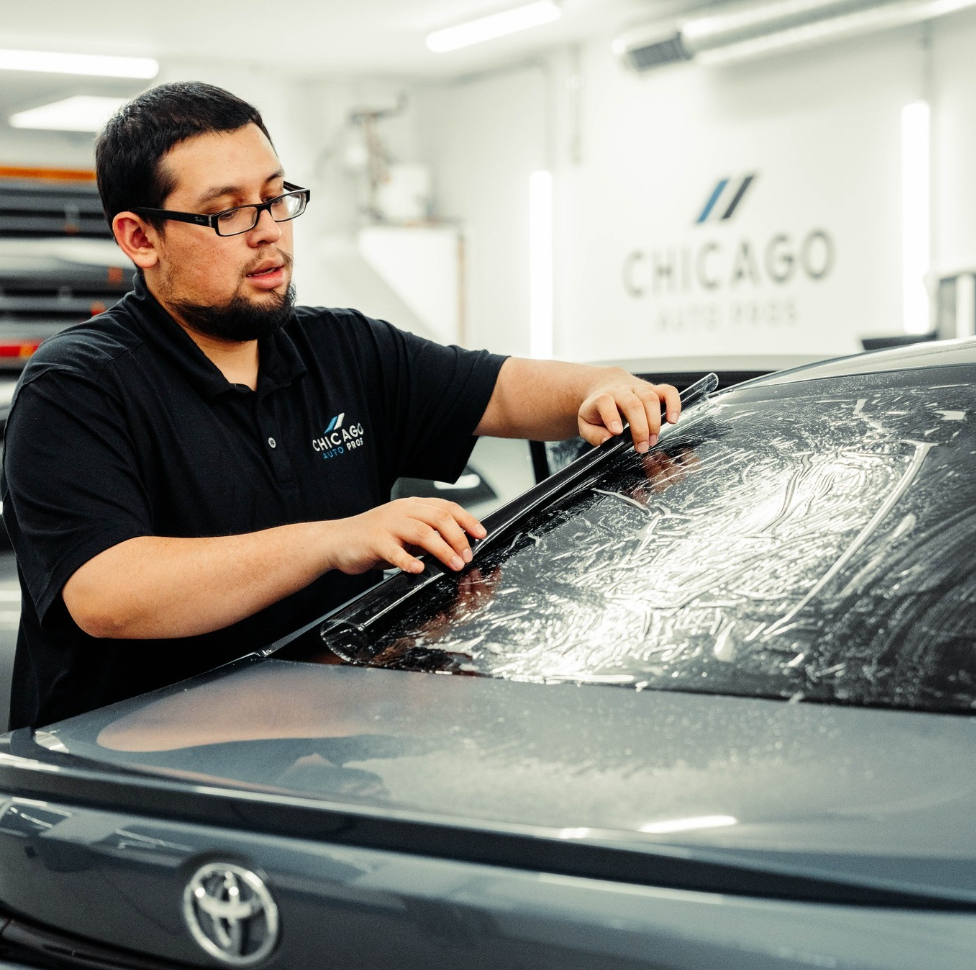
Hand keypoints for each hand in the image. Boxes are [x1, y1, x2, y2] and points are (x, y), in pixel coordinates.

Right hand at [328, 498, 486, 575]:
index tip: (480, 534)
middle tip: (467, 556)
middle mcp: (402, 510)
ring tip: (454, 564)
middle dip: (458, 538)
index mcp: (412, 506)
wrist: (337, 540)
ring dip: (442, 550)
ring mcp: (388, 524)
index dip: (467, 520)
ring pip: (422, 532)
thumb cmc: (373, 537)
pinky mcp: (374, 541)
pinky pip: (395, 551)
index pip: (447, 507)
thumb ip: (426, 534)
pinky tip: (418, 569)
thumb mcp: (404, 531)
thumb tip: (456, 546)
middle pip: (439, 518)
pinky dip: (408, 561)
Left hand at [578, 373, 680, 452]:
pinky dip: (674, 404)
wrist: (606, 386)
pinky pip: (668, 391)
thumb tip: (608, 440)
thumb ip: (593, 434)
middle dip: (640, 428)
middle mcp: (621, 390)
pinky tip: (673, 419)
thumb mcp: (586, 423)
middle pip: (633, 403)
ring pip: (650, 398)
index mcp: (601, 397)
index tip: (617, 432)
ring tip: (652, 440)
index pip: (605, 401)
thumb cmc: (597, 410)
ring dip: (654, 422)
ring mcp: (638, 388)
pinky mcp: (653, 389)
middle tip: (642, 447)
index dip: (611, 415)